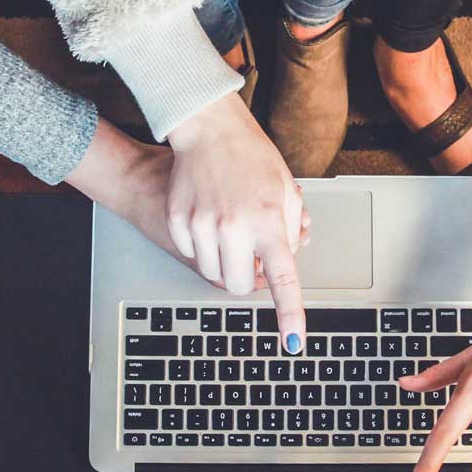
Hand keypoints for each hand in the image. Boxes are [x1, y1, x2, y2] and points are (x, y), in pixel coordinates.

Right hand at [63, 119, 307, 291]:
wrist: (209, 129)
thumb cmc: (252, 157)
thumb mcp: (287, 191)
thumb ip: (291, 231)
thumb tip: (286, 261)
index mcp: (269, 222)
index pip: (283, 280)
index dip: (290, 315)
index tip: (293, 342)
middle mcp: (234, 227)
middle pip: (239, 286)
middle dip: (247, 278)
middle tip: (251, 254)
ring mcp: (202, 226)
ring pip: (213, 273)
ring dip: (225, 262)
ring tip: (231, 229)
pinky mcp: (178, 221)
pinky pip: (192, 254)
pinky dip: (202, 245)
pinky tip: (209, 217)